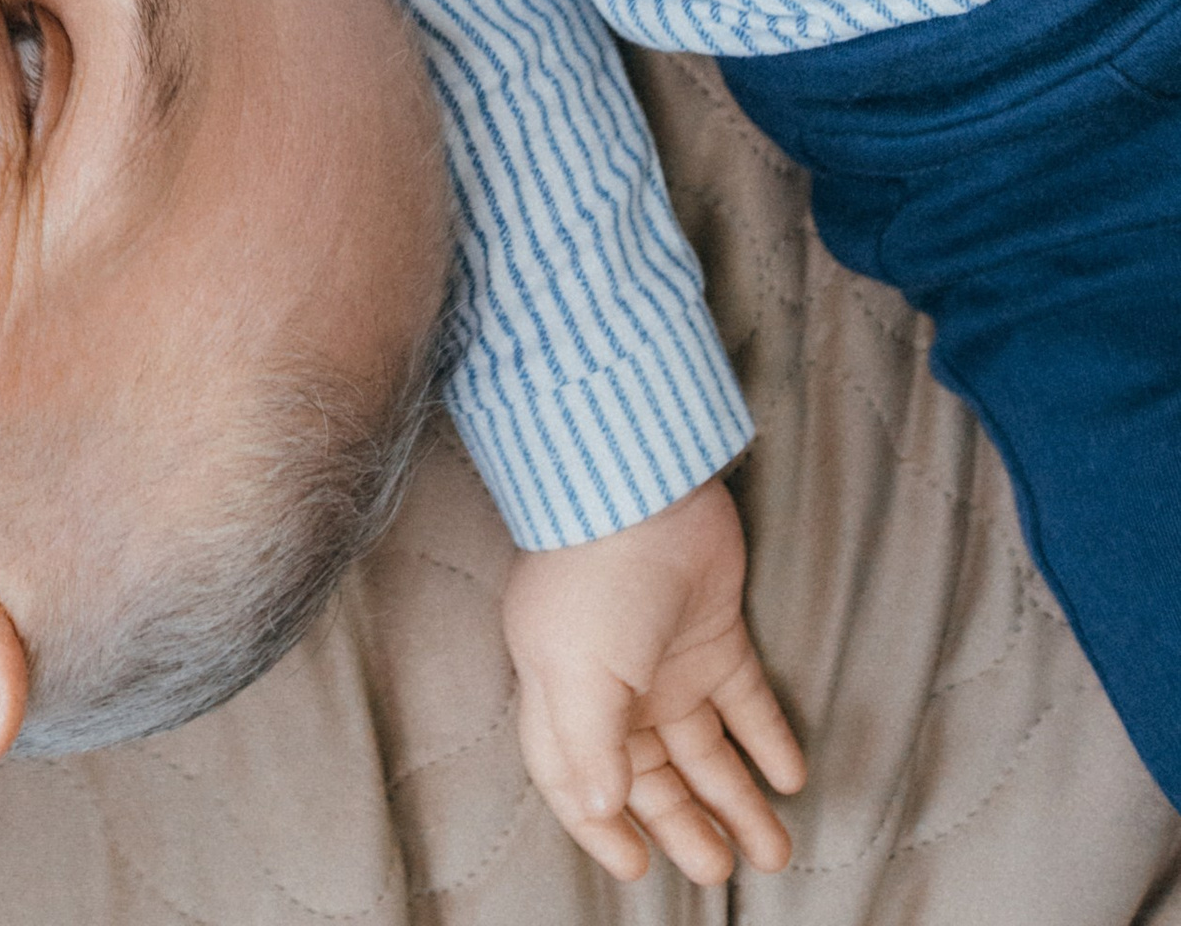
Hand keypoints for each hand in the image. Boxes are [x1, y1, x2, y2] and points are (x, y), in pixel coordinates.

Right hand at [502, 480, 803, 884]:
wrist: (640, 486)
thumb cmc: (592, 578)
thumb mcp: (576, 672)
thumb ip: (587, 748)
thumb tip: (604, 807)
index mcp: (565, 696)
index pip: (576, 781)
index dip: (601, 829)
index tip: (639, 870)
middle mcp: (616, 687)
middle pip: (651, 776)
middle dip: (686, 828)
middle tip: (721, 871)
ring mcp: (668, 661)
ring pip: (704, 750)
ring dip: (737, 801)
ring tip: (775, 851)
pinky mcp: (715, 633)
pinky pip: (746, 702)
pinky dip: (770, 741)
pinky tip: (793, 778)